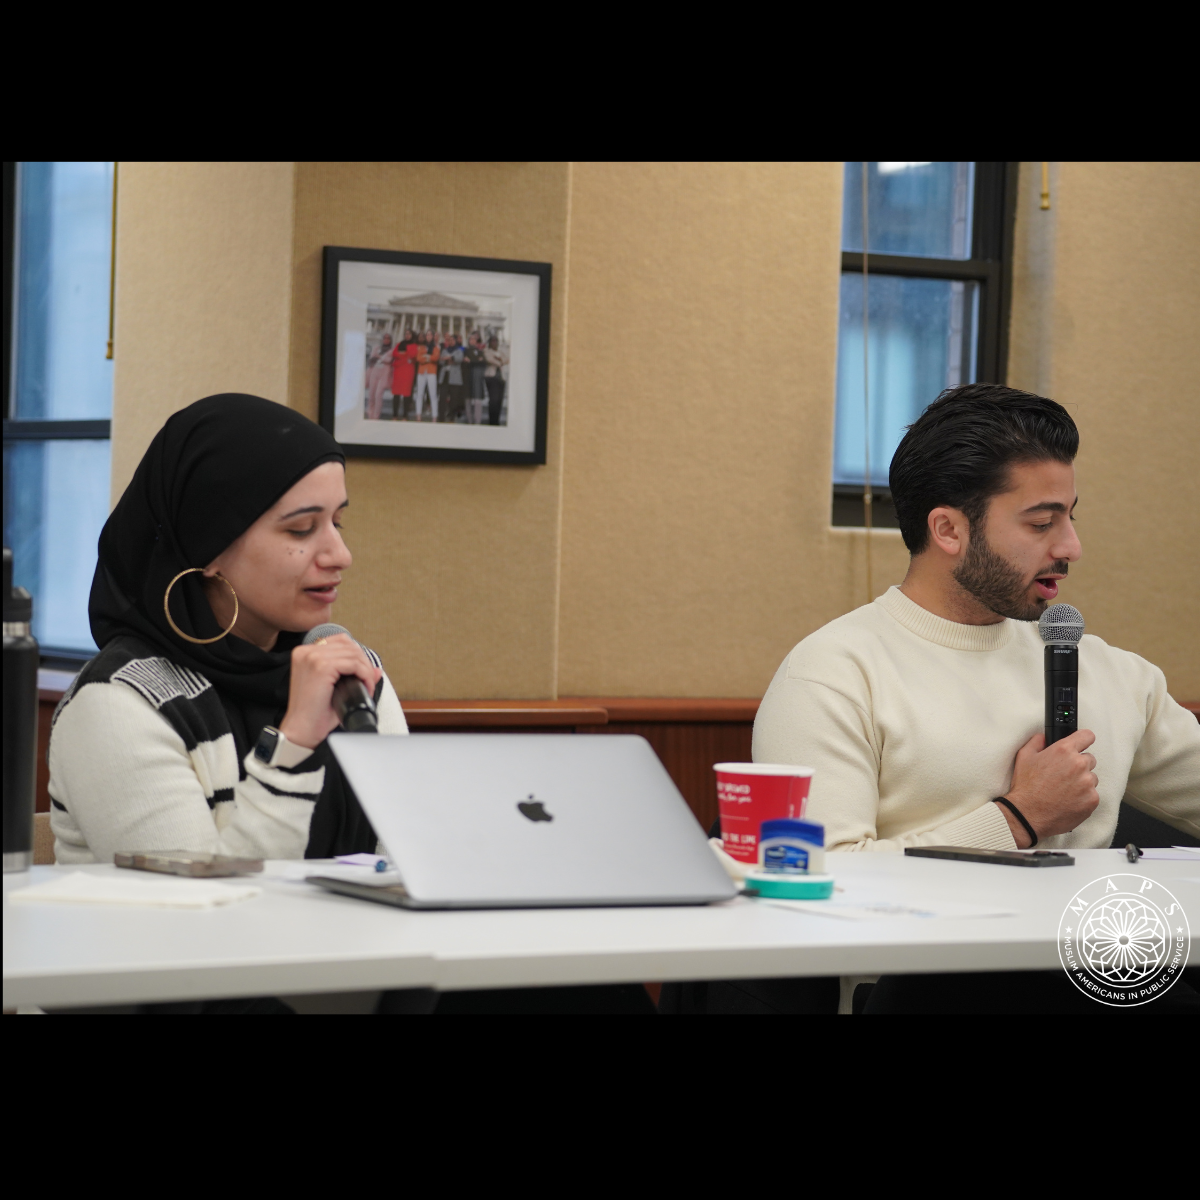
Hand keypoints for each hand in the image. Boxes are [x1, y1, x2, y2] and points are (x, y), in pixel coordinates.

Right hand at [278, 634, 382, 749]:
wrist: (302, 730)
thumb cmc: (315, 713)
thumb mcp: (335, 688)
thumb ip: (353, 674)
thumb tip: (376, 670)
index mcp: (305, 653)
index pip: (340, 641)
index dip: (357, 655)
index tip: (363, 673)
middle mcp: (306, 651)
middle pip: (348, 644)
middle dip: (364, 662)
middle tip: (368, 681)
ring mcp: (312, 657)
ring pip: (353, 653)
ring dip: (366, 670)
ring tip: (367, 686)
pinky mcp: (321, 667)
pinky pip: (354, 664)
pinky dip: (364, 675)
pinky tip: (365, 687)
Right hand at [1000, 730, 1098, 846]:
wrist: (1027, 815)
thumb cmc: (1025, 787)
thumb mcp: (1024, 756)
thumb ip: (1037, 741)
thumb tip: (1044, 737)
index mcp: (1064, 751)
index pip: (1087, 736)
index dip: (1083, 740)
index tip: (1081, 744)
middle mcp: (1079, 765)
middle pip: (1089, 759)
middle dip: (1078, 765)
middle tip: (1063, 775)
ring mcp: (1087, 783)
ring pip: (1091, 778)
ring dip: (1082, 782)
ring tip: (1064, 791)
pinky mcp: (1092, 800)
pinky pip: (1092, 795)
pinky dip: (1083, 798)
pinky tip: (1068, 801)